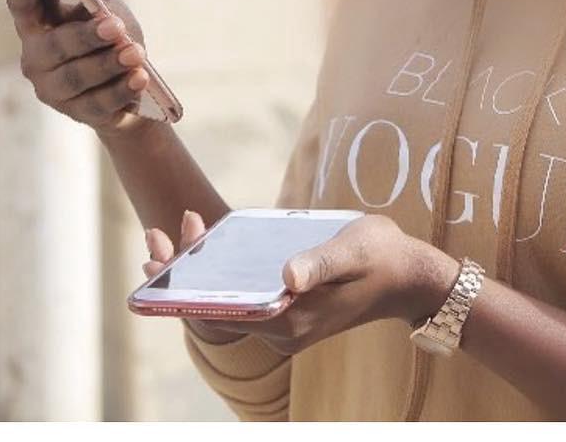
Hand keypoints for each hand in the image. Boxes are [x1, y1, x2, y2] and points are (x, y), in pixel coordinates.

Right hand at [5, 0, 153, 137]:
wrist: (133, 83)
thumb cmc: (113, 36)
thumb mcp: (106, 7)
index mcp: (38, 25)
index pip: (22, 3)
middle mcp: (37, 59)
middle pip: (55, 47)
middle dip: (86, 36)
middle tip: (115, 27)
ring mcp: (54, 90)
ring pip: (77, 77)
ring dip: (108, 64)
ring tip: (135, 53)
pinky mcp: (79, 114)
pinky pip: (100, 104)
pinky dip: (122, 90)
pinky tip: (140, 77)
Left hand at [145, 211, 458, 356]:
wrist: (410, 277)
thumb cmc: (382, 257)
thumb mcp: (353, 251)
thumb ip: (320, 263)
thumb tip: (286, 276)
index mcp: (289, 319)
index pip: (218, 312)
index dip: (183, 288)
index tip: (164, 253)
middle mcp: (280, 330)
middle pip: (212, 310)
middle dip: (180, 277)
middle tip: (156, 238)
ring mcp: (283, 323)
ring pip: (225, 304)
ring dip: (198, 275)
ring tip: (177, 237)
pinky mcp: (289, 312)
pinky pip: (242, 299)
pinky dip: (221, 275)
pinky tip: (214, 247)